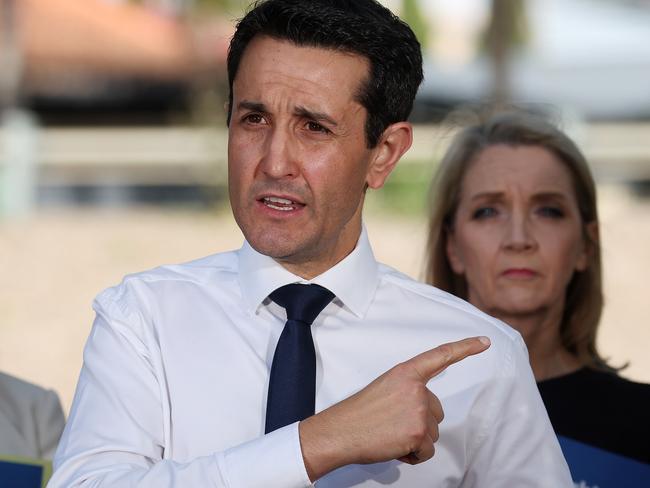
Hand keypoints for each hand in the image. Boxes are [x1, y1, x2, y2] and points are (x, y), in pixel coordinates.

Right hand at [299, 336, 490, 480]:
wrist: (340, 431)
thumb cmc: (359, 413)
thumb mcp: (385, 389)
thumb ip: (408, 391)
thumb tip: (425, 410)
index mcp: (406, 373)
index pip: (440, 356)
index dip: (465, 348)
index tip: (484, 341)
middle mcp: (416, 388)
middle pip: (437, 411)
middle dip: (419, 423)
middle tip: (391, 424)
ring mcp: (419, 410)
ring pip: (432, 433)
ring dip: (415, 440)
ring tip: (390, 434)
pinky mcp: (419, 432)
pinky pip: (427, 451)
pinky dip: (413, 455)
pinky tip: (394, 448)